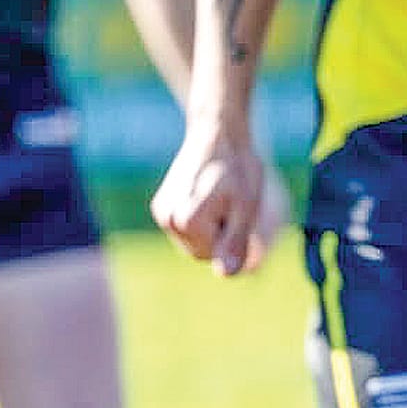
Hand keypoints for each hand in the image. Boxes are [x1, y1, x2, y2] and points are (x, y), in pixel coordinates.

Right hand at [152, 122, 279, 276]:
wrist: (218, 133)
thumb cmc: (238, 167)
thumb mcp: (246, 206)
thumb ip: (235, 242)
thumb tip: (225, 274)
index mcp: (187, 221)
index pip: (217, 257)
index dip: (235, 238)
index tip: (237, 208)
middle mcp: (168, 220)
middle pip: (202, 252)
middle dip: (221, 235)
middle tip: (231, 202)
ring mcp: (161, 214)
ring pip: (194, 242)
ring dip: (212, 227)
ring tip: (220, 197)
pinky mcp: (161, 208)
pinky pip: (187, 228)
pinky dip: (201, 219)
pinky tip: (208, 195)